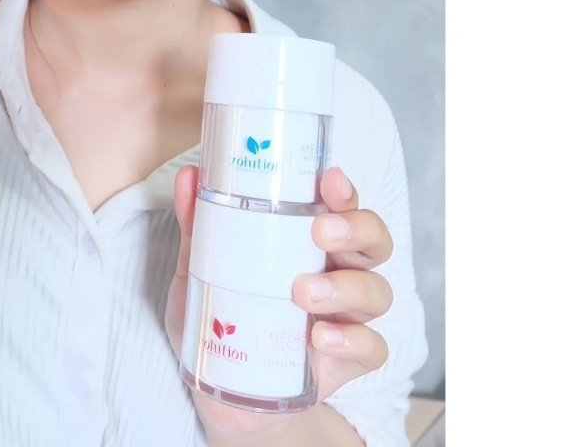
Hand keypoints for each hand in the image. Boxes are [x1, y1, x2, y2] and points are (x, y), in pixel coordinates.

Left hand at [164, 165, 392, 441]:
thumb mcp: (201, 267)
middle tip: (319, 232)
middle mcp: (338, 270)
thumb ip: (198, 224)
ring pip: (376, 290)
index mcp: (310, 238)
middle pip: (374, 240)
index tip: (330, 179)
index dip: (344, 190)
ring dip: (345, 287)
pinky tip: (320, 337)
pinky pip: (371, 347)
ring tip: (302, 293)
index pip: (341, 204)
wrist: (225, 388)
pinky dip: (351, 340)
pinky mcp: (348, 360)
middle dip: (356, 229)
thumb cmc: (221, 314)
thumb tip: (190, 177)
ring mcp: (347, 316)